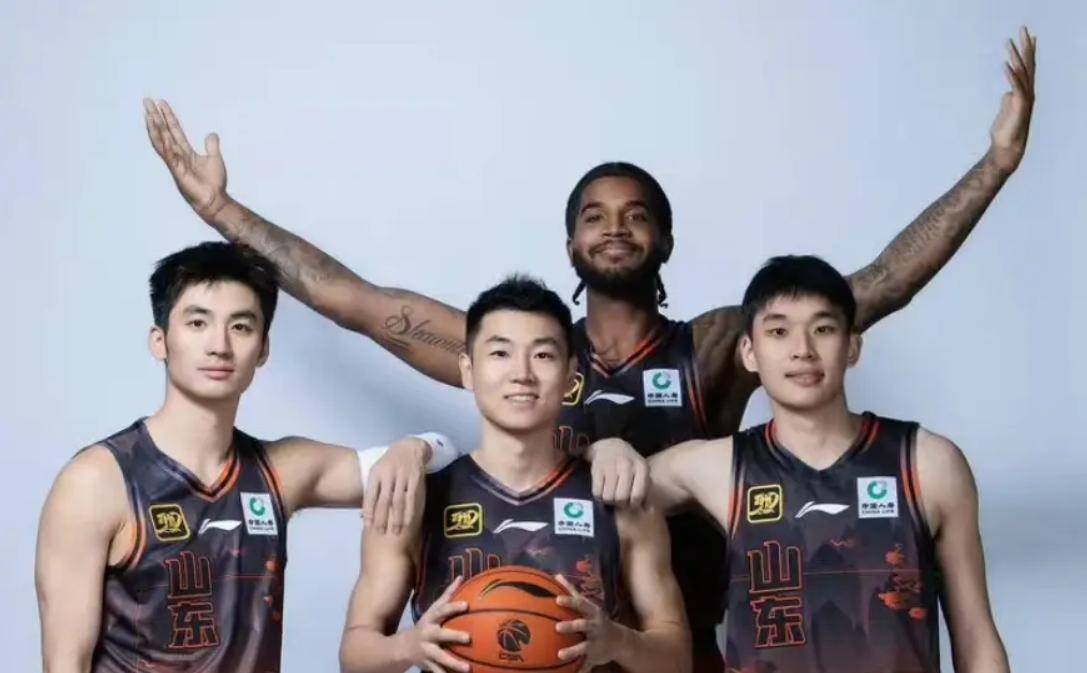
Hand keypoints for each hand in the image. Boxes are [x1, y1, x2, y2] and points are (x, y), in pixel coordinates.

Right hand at [143, 98, 230, 219]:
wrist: (214, 200)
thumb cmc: (214, 183)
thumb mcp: (215, 158)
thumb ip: (211, 146)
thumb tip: (211, 133)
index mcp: (185, 152)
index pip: (174, 130)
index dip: (168, 116)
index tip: (161, 102)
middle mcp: (177, 155)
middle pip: (164, 132)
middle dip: (156, 116)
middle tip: (147, 100)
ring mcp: (174, 162)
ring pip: (161, 140)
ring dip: (153, 125)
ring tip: (147, 111)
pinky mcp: (176, 169)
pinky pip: (166, 152)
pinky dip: (161, 140)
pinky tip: (156, 129)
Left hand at [362, 437, 428, 534]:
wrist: (409, 447)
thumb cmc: (389, 463)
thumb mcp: (377, 472)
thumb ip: (372, 491)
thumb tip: (362, 515)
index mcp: (376, 473)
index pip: (370, 496)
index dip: (368, 512)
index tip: (367, 526)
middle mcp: (388, 475)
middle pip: (384, 500)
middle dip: (381, 518)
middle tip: (380, 533)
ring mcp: (402, 476)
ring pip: (398, 501)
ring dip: (397, 518)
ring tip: (395, 532)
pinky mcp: (415, 478)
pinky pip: (412, 497)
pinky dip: (410, 511)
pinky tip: (409, 522)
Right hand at [400, 576, 470, 672]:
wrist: (400, 648)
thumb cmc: (425, 626)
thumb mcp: (433, 610)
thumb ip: (447, 595)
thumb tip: (462, 576)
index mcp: (430, 619)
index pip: (442, 610)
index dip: (453, 607)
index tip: (467, 605)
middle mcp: (427, 634)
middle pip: (440, 634)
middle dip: (454, 636)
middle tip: (469, 637)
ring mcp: (426, 651)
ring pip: (440, 657)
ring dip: (453, 663)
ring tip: (468, 669)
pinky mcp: (426, 665)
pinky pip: (437, 672)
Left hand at [554, 574, 622, 672]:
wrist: (620, 641)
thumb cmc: (597, 619)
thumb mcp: (588, 605)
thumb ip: (572, 592)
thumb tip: (556, 576)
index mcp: (593, 613)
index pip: (581, 604)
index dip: (570, 601)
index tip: (557, 600)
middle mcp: (595, 627)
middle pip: (584, 624)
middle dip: (572, 626)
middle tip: (557, 627)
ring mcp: (596, 642)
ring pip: (584, 647)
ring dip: (573, 650)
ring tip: (560, 654)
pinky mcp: (595, 656)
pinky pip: (587, 664)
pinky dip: (580, 670)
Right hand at [586, 437, 648, 506]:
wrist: (610, 446)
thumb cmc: (629, 465)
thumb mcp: (641, 475)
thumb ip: (645, 492)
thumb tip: (648, 511)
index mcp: (642, 468)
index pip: (637, 495)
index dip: (632, 504)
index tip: (629, 501)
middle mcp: (627, 465)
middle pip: (621, 498)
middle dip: (619, 502)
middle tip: (618, 498)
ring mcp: (611, 465)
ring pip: (608, 496)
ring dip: (608, 499)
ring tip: (610, 493)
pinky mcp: (597, 467)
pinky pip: (597, 492)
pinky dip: (598, 495)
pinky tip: (602, 488)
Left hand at [989, 26, 1035, 172]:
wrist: (1007, 147)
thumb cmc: (1005, 130)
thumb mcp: (1006, 109)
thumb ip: (1008, 98)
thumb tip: (1007, 92)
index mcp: (1023, 91)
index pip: (1027, 67)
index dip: (1027, 51)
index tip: (1028, 36)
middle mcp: (1027, 92)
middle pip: (1027, 64)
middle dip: (1025, 46)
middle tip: (1023, 28)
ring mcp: (1024, 98)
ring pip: (1020, 72)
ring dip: (1014, 56)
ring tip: (1008, 42)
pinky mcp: (1019, 105)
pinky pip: (1015, 87)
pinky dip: (1010, 76)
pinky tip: (1005, 65)